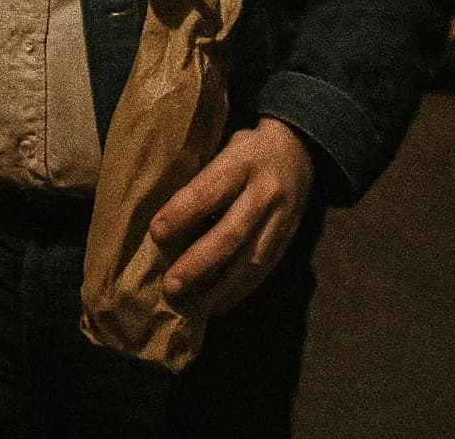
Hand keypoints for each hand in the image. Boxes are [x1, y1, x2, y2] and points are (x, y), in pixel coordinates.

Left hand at [149, 117, 314, 313]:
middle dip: (199, 263)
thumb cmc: (246, 149)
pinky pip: (264, 270)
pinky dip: (239, 291)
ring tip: (192, 307)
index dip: (182, 214)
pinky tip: (218, 304)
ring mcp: (281, 218)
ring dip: (219, 288)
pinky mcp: (289, 239)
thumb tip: (164, 217)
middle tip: (171, 285)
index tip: (156, 233)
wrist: (298, 149)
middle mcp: (265, 192)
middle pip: (231, 233)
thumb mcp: (223, 147)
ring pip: (251, 259)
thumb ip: (201, 178)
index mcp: (243, 161)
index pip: (209, 191)